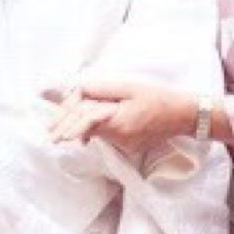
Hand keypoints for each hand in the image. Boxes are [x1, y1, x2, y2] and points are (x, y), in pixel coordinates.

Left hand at [48, 80, 197, 154]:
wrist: (184, 114)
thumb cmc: (157, 96)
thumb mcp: (127, 87)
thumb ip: (100, 90)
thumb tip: (76, 90)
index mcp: (119, 122)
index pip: (87, 121)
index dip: (68, 121)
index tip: (53, 130)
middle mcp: (121, 138)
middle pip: (88, 129)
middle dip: (67, 129)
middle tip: (49, 135)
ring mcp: (126, 145)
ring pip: (97, 133)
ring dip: (81, 127)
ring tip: (60, 129)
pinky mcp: (130, 146)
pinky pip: (107, 136)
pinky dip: (94, 131)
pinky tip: (80, 134)